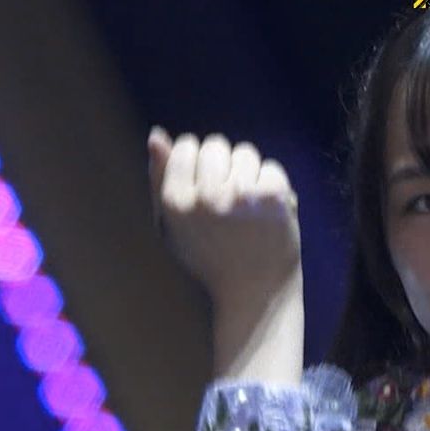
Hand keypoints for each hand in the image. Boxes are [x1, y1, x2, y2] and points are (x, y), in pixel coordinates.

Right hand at [148, 128, 302, 304]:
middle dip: (223, 167)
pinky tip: (267, 216)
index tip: (203, 191)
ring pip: (245, 152)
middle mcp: (204, 197)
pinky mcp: (272, 197)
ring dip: (248, 176)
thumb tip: (156, 135)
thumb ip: (160, 179)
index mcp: (174, 202)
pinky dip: (273, 189)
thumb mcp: (172, 225)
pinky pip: (271, 168)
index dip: (196, 164)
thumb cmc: (209, 258)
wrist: (254, 294)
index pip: (185, 145)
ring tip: (246, 212)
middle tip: (226, 206)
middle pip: (215, 144)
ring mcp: (240, 196)